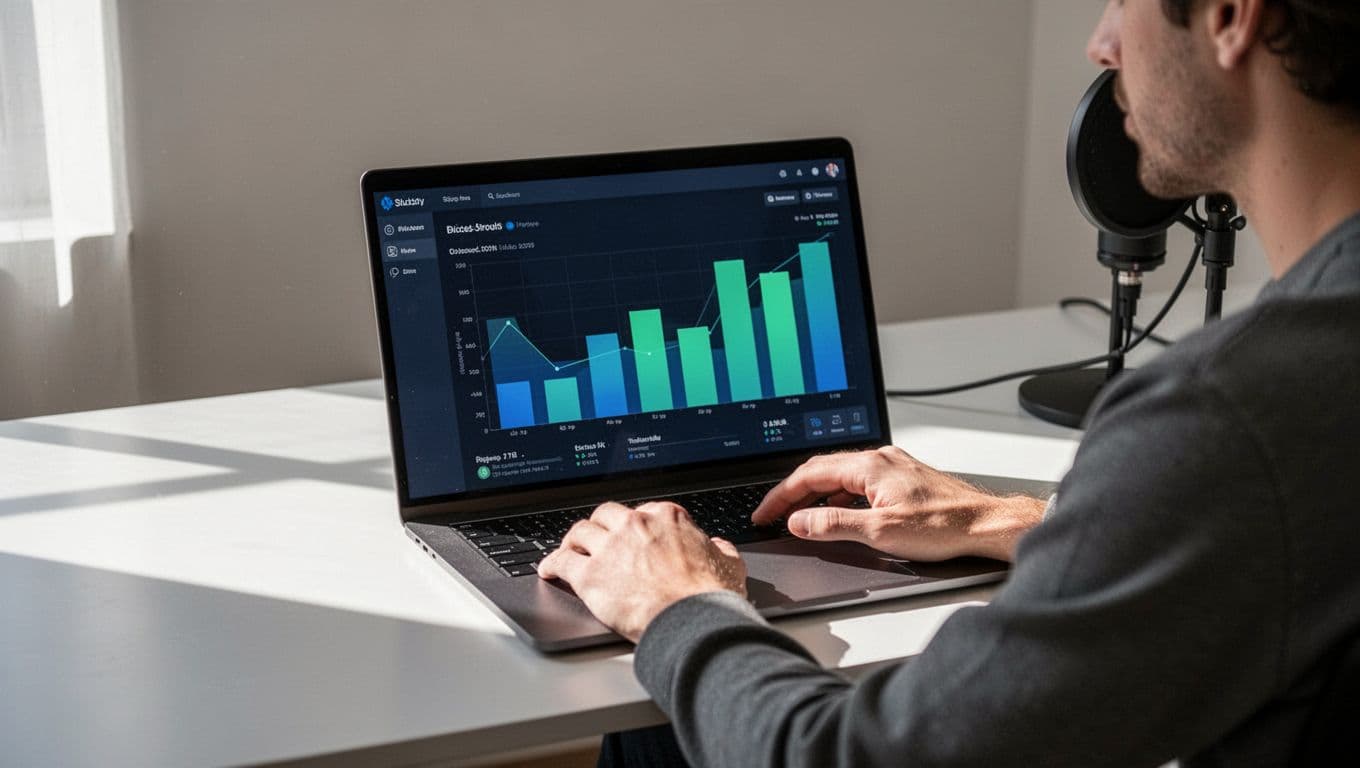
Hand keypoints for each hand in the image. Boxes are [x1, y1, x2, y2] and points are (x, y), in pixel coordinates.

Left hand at [538, 501, 746, 642]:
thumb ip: (719, 550)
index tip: (632, 536)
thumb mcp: (730, 564)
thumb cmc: (712, 597)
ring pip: (580, 531)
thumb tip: (717, 547)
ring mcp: (609, 549)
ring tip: (569, 549)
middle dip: (602, 526)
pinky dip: (552, 563)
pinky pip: (561, 561)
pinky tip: (548, 569)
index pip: (643, 511)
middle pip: (606, 515)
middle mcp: (634, 526)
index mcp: (666, 518)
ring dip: (574, 540)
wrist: (693, 622)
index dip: (636, 525)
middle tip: (598, 538)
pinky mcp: (589, 576)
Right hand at [752, 446, 1045, 561]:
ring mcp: (893, 466)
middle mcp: (880, 458)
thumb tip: (800, 522)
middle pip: (822, 470)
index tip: (765, 513)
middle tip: (773, 514)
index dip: (781, 496)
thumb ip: (833, 526)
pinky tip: (840, 513)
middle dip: (793, 493)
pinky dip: (840, 497)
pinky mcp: (904, 478)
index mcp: (869, 465)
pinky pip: (859, 482)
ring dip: (817, 495)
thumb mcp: (879, 532)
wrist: (986, 525)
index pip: (809, 474)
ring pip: (841, 475)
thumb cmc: (944, 526)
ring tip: (800, 517)